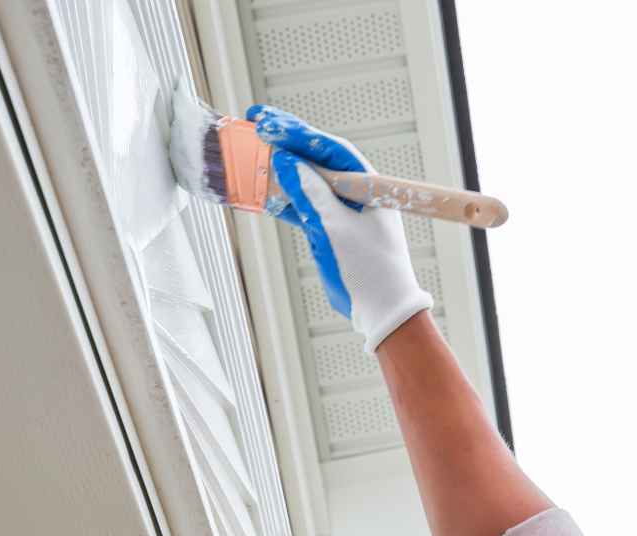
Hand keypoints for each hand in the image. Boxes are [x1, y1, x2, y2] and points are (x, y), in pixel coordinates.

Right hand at [247, 105, 432, 351]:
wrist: (383, 311)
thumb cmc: (369, 270)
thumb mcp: (334, 227)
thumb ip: (309, 192)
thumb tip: (285, 161)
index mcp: (368, 185)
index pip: (329, 149)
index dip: (298, 133)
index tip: (269, 122)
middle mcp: (357, 193)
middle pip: (318, 160)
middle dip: (287, 142)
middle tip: (256, 122)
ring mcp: (345, 212)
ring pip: (308, 183)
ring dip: (282, 171)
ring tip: (253, 152)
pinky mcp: (334, 231)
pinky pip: (306, 208)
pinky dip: (286, 201)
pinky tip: (264, 192)